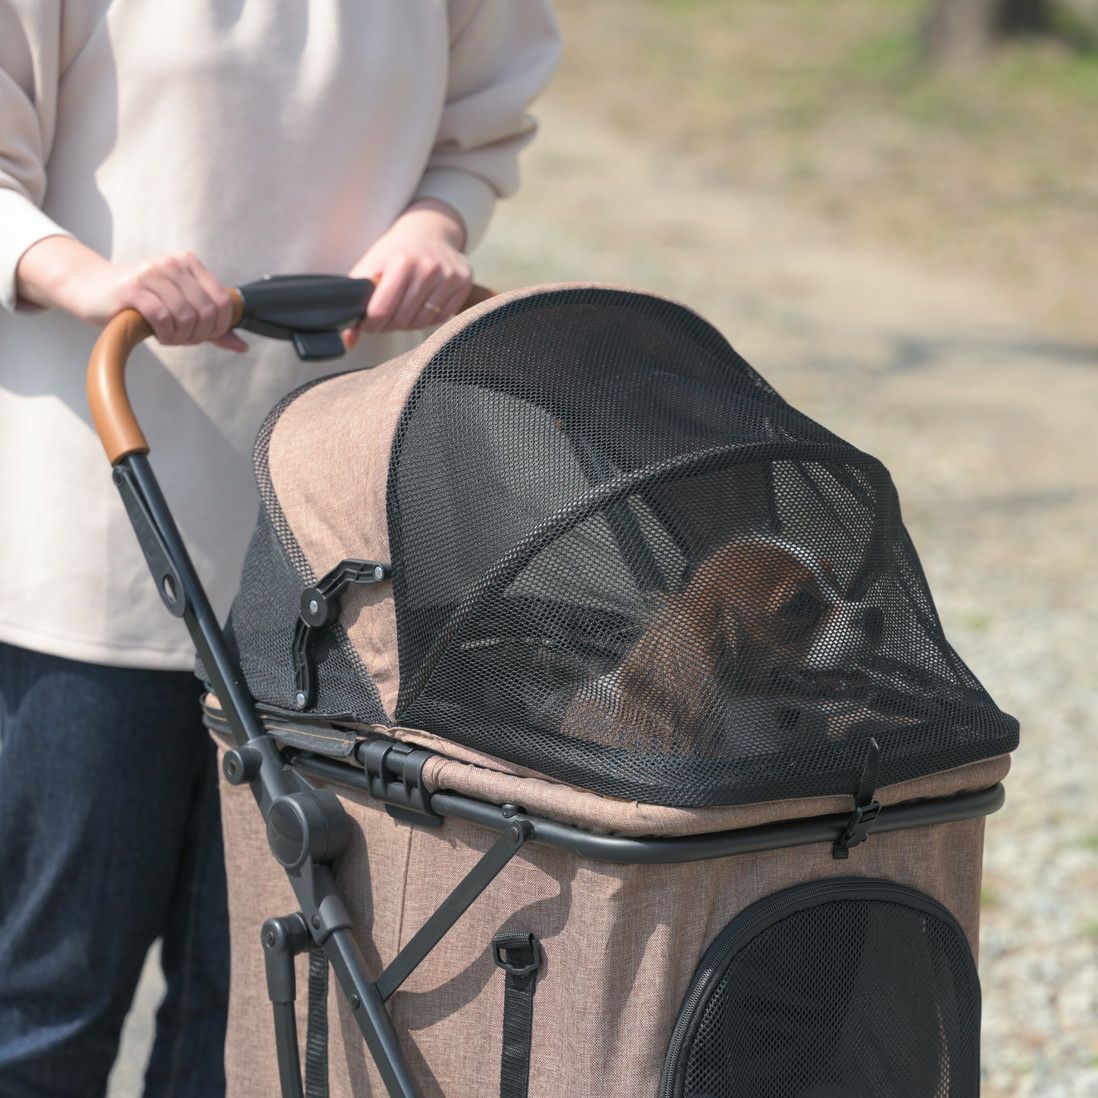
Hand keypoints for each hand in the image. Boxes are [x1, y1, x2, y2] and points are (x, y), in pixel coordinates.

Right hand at [16, 236, 247, 351]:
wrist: (89, 287)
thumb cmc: (138, 299)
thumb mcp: (178, 306)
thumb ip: (211, 326)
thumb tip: (242, 346)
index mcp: (188, 263)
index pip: (222, 302)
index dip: (217, 327)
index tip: (200, 335)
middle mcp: (171, 264)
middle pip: (206, 312)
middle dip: (198, 334)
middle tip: (181, 339)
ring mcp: (151, 274)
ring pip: (186, 316)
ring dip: (180, 337)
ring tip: (167, 337)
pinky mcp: (132, 289)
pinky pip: (163, 318)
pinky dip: (165, 334)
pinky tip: (157, 334)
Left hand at [344, 199, 472, 346]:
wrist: (429, 232)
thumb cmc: (395, 252)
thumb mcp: (371, 267)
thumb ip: (357, 302)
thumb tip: (349, 341)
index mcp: (402, 261)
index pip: (381, 311)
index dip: (371, 324)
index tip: (369, 323)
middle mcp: (429, 268)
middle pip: (401, 320)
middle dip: (388, 325)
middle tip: (384, 317)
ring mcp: (449, 276)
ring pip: (420, 323)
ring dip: (406, 324)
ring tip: (401, 310)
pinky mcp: (463, 283)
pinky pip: (439, 319)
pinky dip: (425, 318)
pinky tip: (419, 306)